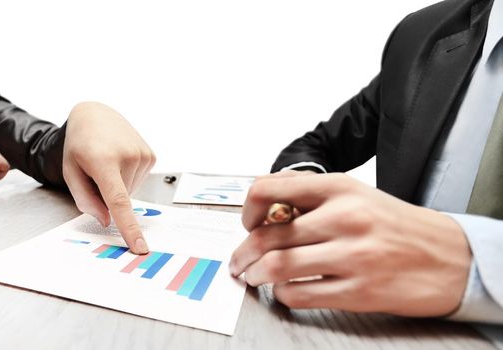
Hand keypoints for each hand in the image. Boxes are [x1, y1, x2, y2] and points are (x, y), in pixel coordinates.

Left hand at [63, 102, 155, 253]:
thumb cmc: (80, 144)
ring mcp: (143, 154)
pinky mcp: (151, 156)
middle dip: (107, 194)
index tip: (140, 247)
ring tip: (108, 162)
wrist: (95, 115)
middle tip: (96, 171)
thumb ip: (85, 199)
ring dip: (118, 185)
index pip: (119, 201)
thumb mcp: (71, 171)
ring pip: (130, 191)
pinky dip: (127, 178)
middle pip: (120, 198)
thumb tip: (106, 221)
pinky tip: (120, 160)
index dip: (129, 227)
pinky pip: (138, 181)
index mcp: (104, 160)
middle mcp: (128, 156)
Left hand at [229, 172, 471, 316]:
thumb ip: (311, 198)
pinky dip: (281, 294)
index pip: (269, 189)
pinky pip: (299, 294)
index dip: (248, 209)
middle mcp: (344, 218)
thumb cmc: (397, 225)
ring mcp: (351, 255)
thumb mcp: (356, 194)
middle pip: (267, 235)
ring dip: (255, 275)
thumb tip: (265, 213)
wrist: (449, 257)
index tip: (248, 222)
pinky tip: (284, 290)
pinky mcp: (357, 290)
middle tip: (238, 261)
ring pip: (277, 266)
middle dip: (243, 253)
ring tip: (252, 276)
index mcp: (339, 189)